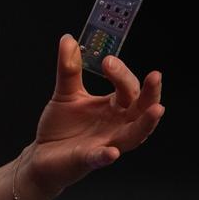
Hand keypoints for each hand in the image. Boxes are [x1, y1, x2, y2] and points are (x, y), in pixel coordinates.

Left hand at [23, 34, 163, 199]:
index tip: (106, 60)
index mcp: (114, 108)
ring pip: (134, 136)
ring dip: (146, 124)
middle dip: (150, 93)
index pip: (129, 89)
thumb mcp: (66, 93)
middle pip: (142, 110)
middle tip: (154, 76)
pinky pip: (101, 158)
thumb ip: (69, 68)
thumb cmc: (62, 126)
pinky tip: (111, 151)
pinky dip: (106, 155)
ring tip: (156, 109)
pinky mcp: (88, 160)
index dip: (122, 73)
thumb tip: (68, 39)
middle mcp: (117, 126)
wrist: (42, 154)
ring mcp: (105, 143)